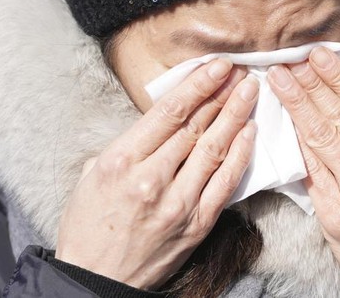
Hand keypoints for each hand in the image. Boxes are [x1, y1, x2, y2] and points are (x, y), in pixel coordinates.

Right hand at [56, 59, 258, 289]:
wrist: (96, 279)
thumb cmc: (89, 225)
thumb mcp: (91, 175)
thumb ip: (127, 145)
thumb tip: (159, 121)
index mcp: (121, 161)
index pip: (169, 112)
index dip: (198, 84)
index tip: (218, 64)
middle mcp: (151, 179)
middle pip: (196, 126)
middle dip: (221, 93)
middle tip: (241, 70)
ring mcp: (178, 203)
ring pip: (215, 149)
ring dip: (236, 116)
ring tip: (250, 91)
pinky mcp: (197, 225)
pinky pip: (225, 183)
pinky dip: (240, 155)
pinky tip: (250, 132)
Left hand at [268, 47, 339, 282]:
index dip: (339, 76)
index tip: (318, 54)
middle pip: (339, 115)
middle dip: (310, 83)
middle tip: (287, 60)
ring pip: (320, 138)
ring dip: (296, 105)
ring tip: (278, 81)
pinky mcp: (335, 213)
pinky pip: (310, 169)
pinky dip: (295, 142)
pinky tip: (281, 121)